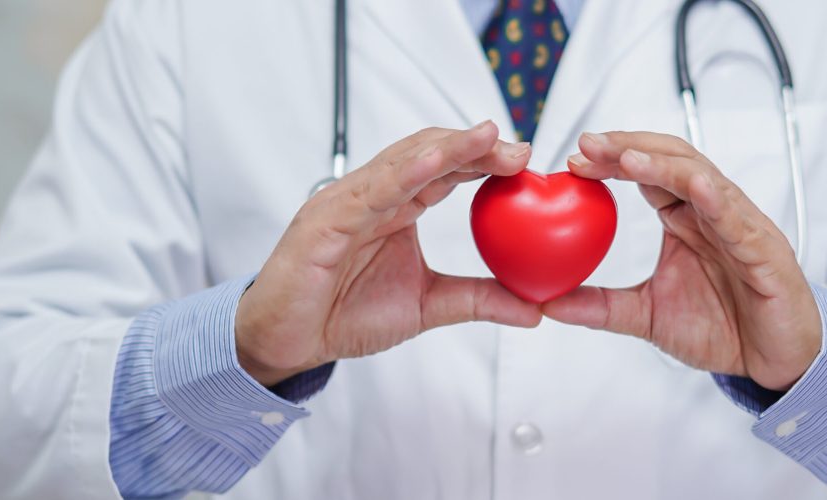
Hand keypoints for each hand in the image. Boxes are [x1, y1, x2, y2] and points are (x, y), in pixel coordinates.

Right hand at [236, 121, 540, 386]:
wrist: (289, 341)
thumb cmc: (346, 314)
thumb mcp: (428, 307)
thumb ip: (479, 300)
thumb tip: (536, 311)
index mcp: (398, 206)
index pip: (447, 170)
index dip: (485, 159)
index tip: (527, 159)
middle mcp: (374, 195)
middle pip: (430, 153)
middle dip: (476, 147)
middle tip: (519, 148)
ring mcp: (348, 202)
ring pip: (403, 162)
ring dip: (448, 147)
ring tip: (488, 137)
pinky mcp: (325, 221)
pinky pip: (369, 192)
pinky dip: (403, 174)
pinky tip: (433, 163)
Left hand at [544, 131, 820, 390]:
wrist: (774, 363)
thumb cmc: (723, 330)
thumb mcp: (647, 317)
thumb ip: (601, 307)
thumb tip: (548, 303)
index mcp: (686, 220)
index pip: (648, 175)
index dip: (612, 161)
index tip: (572, 160)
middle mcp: (712, 213)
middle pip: (672, 161)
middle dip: (629, 147)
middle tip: (588, 144)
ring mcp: (740, 227)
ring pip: (703, 178)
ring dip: (664, 164)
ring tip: (626, 156)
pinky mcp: (765, 251)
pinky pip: (738, 219)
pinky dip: (716, 199)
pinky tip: (694, 186)